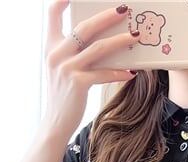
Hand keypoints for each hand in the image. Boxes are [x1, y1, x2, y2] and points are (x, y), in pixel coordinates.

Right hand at [42, 0, 138, 137]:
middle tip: (124, 9)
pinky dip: (119, 72)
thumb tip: (100, 40)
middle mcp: (57, 54)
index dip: (62, 0)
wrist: (55, 123)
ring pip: (98, 48)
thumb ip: (73, 52)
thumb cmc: (63, 95)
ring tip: (135, 36)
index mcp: (51, 47)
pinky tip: (132, 72)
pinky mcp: (78, 84)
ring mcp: (67, 69)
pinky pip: (103, 73)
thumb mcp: (62, 69)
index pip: (52, 14)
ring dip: (120, 41)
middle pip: (84, 27)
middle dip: (106, 16)